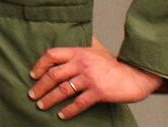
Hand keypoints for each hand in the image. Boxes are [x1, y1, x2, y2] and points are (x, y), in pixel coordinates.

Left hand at [29, 43, 163, 118]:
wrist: (136, 76)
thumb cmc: (114, 65)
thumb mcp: (95, 51)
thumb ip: (80, 51)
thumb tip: (62, 53)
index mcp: (79, 52)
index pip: (52, 55)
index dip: (39, 65)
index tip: (33, 75)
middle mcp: (82, 63)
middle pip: (54, 74)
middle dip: (40, 86)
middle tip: (32, 94)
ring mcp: (90, 78)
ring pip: (63, 90)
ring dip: (50, 99)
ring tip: (41, 105)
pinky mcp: (98, 92)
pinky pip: (79, 103)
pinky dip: (68, 110)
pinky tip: (61, 115)